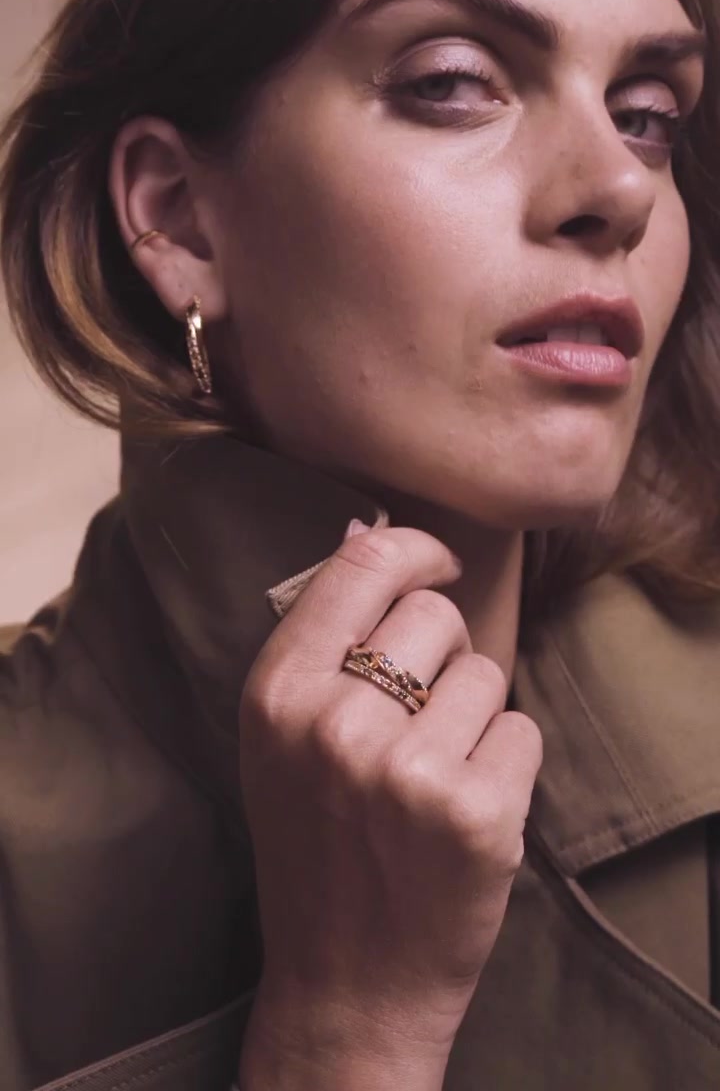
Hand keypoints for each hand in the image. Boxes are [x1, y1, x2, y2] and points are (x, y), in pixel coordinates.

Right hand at [237, 523, 541, 1087]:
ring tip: (433, 775)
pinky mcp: (476, 815)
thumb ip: (318, 636)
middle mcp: (335, 725)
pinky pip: (522, 729)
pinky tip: (465, 810)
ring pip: (486, 672)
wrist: (347, 981)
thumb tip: (370, 529)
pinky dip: (506, 764)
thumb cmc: (316, 845)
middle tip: (417, 719)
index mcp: (277, 695)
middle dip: (442, 653)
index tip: (439, 564)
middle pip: (436, 615)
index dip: (416, 550)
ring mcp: (407, 773)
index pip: (365, 566)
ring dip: (473, 715)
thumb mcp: (279, 738)